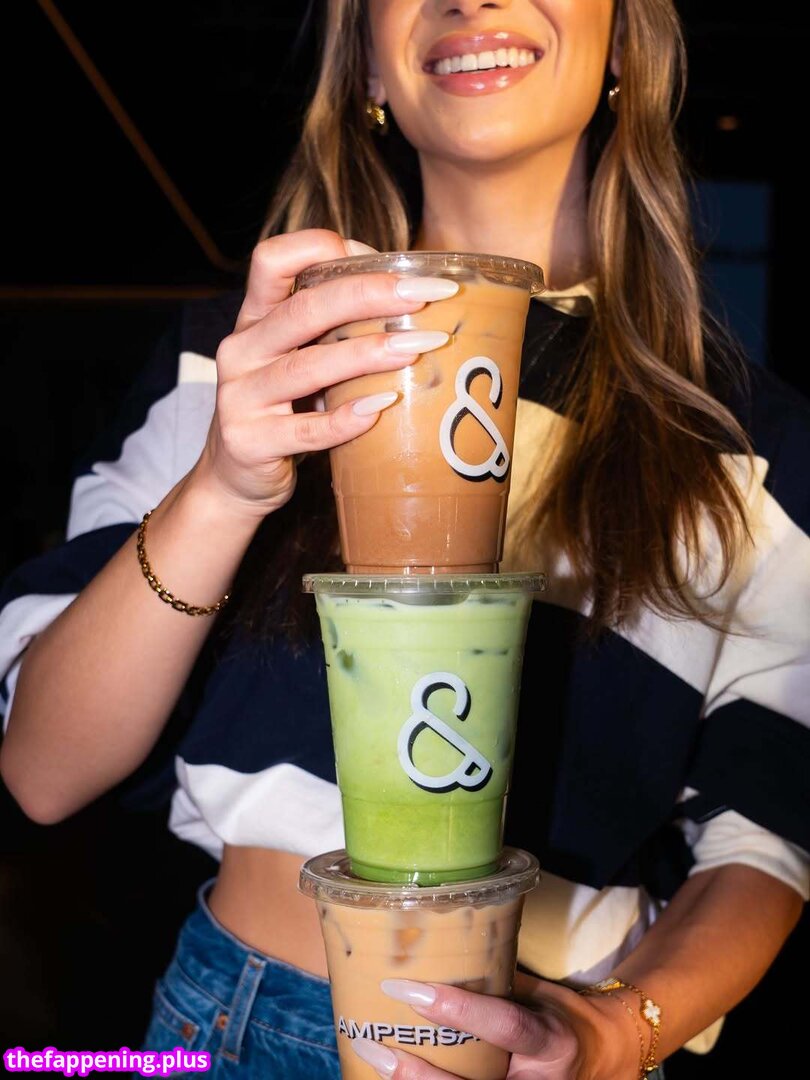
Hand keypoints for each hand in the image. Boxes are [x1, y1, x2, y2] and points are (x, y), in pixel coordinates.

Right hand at [191, 228, 454, 519]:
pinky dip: (347, 419)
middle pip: (304, 309)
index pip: (271, 261)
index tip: (381, 257)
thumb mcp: (296, 358)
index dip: (320, 248)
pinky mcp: (250, 442)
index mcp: (254, 319)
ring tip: (420, 347)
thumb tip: (404, 292)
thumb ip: (331, 327)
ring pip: (308, 367)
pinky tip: (384, 407)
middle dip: (369, 295)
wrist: (234, 479)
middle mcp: (242, 350)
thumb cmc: (282, 409)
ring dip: (368, 354)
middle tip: (424, 295)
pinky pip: (307, 430)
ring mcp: (241, 398)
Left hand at [351, 974, 643, 1079]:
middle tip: (375, 1043)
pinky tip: (392, 1075)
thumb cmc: (558, 1015)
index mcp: (550, 1042)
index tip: (408, 990)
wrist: (597, 1058)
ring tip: (374, 1060)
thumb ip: (494, 979)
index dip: (457, 1009)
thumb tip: (433, 943)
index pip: (504, 1026)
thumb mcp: (538, 993)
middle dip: (419, 1071)